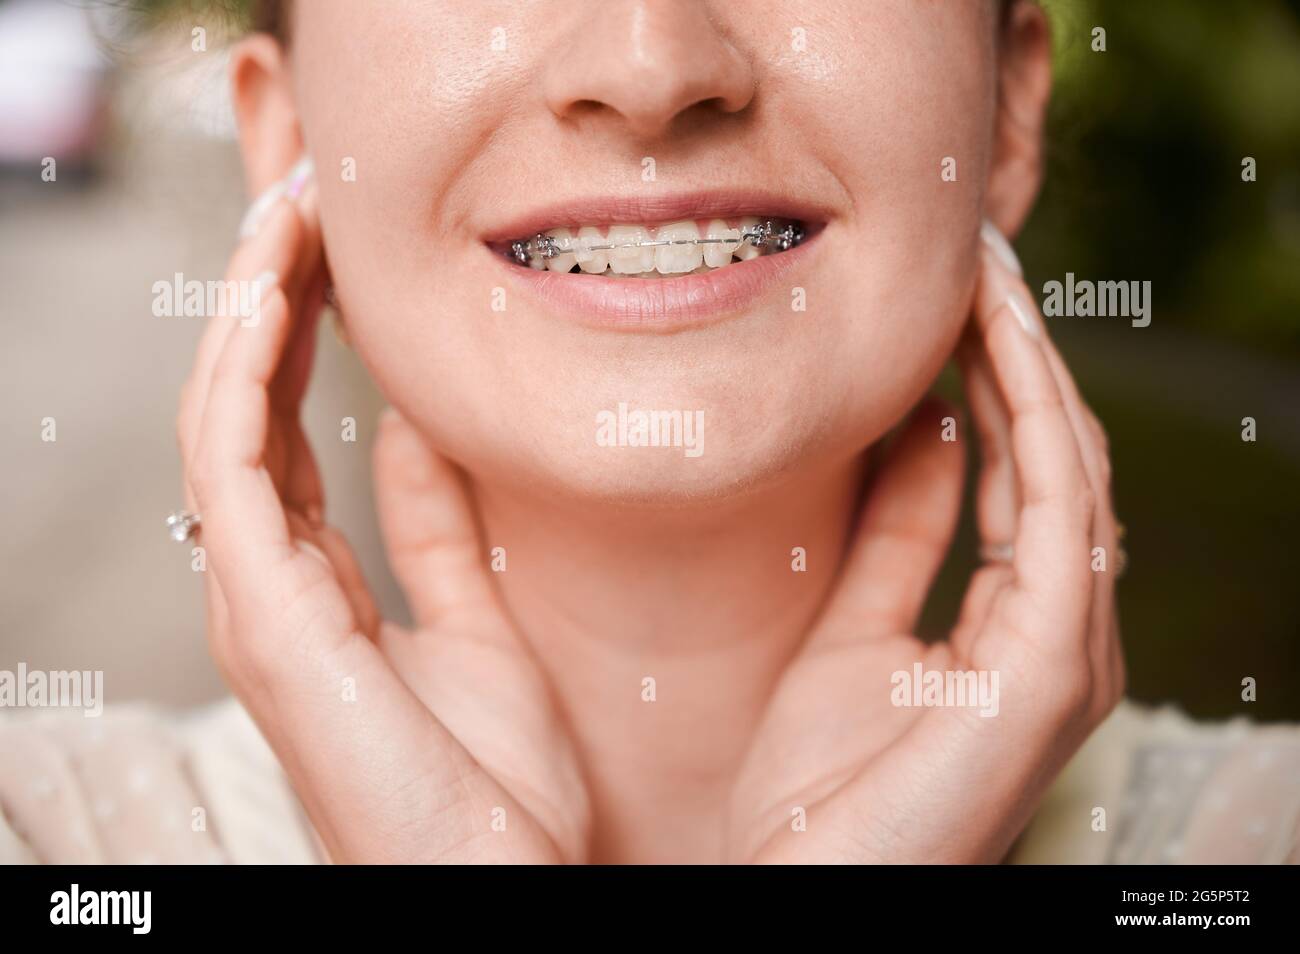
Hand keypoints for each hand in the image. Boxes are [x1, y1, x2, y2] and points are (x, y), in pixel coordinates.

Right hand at [177, 166, 588, 862]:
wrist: (500, 886)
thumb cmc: (494, 783)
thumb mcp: (478, 622)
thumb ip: (436, 530)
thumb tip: (412, 431)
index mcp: (317, 585)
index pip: (284, 428)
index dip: (301, 331)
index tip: (335, 247)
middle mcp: (271, 585)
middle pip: (244, 407)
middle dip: (267, 296)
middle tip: (301, 198)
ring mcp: (257, 602)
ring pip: (223, 419)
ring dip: (249, 309)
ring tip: (282, 213)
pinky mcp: (264, 620)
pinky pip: (230, 474)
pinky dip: (241, 378)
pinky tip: (272, 297)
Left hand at [728, 225, 1123, 862]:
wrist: (802, 889)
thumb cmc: (817, 784)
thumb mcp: (854, 627)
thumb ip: (898, 534)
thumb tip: (917, 428)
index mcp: (1016, 625)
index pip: (1018, 475)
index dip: (991, 381)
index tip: (953, 300)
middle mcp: (1060, 631)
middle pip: (1053, 459)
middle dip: (1019, 355)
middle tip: (980, 259)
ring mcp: (1067, 652)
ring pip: (1066, 469)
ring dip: (1031, 365)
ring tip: (990, 277)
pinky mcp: (1051, 669)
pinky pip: (1053, 512)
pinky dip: (1031, 419)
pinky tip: (997, 344)